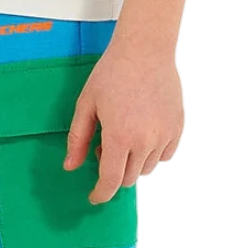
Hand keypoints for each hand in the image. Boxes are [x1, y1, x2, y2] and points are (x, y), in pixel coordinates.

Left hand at [65, 41, 185, 203]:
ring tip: (121, 136)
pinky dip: (150, 155)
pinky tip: (140, 136)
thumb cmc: (113, 73)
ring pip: (146, 169)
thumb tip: (70, 166)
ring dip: (131, 164)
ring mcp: (165, 135)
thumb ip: (78, 139)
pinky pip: (164, 156)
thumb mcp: (86, 105)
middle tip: (103, 147)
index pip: (111, 181)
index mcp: (120, 137)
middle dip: (113, 174)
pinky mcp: (177, 129)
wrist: (145, 50)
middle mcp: (146, 141)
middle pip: (128, 179)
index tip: (94, 197)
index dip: (101, 194)